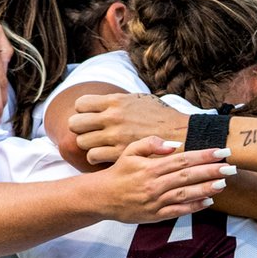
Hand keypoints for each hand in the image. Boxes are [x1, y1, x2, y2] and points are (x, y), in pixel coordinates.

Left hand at [70, 94, 189, 164]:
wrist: (181, 134)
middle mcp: (112, 117)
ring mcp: (115, 136)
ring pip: (81, 142)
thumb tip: (101, 103)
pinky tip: (104, 156)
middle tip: (91, 133)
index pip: (80, 104)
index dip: (83, 112)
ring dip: (88, 145)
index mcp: (116, 101)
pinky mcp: (119, 153)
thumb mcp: (139, 99)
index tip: (91, 117)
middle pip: (75, 124)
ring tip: (98, 146)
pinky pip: (93, 157)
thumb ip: (118, 101)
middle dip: (81, 129)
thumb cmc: (161, 117)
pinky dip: (96, 158)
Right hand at [89, 136, 233, 222]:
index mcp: (150, 167)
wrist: (101, 197)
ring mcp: (156, 201)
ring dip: (206, 188)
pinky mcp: (155, 215)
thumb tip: (175, 144)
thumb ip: (151, 143)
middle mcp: (155, 184)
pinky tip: (209, 201)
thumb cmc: (119, 171)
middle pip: (188, 176)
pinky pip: (178, 211)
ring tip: (224, 183)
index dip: (204, 155)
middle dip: (211, 171)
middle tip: (231, 167)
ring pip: (185, 194)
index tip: (221, 151)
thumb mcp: (130, 151)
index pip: (183, 159)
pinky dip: (194, 207)